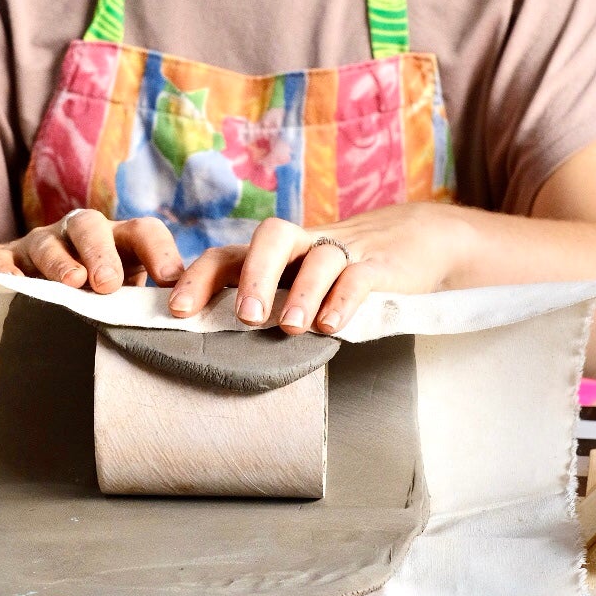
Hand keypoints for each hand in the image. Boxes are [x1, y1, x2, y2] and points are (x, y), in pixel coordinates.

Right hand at [0, 212, 183, 293]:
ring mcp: (39, 246)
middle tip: (109, 284)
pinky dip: (6, 269)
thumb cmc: (89, 297)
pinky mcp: (4, 261)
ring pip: (47, 241)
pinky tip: (12, 282)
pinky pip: (0, 260)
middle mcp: (78, 236)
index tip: (170, 281)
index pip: (144, 232)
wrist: (22, 285)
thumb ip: (146, 305)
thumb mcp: (121, 296)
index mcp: (116, 241)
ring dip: (60, 260)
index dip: (160, 252)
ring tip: (72, 283)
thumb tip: (186, 333)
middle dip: (101, 253)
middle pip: (91, 227)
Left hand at [168, 205, 470, 334]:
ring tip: (291, 328)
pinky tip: (332, 326)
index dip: (199, 278)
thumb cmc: (339, 278)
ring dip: (301, 291)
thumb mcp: (297, 288)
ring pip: (319, 256)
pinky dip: (343, 298)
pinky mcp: (380, 265)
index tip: (177, 311)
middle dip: (254, 275)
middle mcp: (302, 246)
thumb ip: (263, 312)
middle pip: (272, 237)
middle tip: (245, 318)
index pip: (227, 254)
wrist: (418, 242)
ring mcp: (343, 251)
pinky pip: (359, 275)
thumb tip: (210, 358)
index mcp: (274, 255)